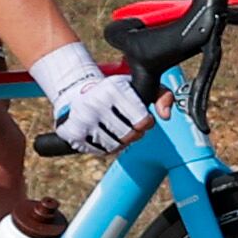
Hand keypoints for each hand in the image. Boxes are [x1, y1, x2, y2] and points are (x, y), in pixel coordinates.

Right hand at [28, 39, 153, 157]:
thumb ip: (162, 95)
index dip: (146, 123)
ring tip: (118, 130)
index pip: (142, 120)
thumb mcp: (139, 87)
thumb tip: (165, 115)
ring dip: (121, 142)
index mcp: (113, 88)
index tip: (143, 118)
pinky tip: (105, 135)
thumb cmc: (117, 94)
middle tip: (131, 126)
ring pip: (114, 146)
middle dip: (134, 134)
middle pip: (128, 135)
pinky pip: (99, 151)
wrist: (78, 94)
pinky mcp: (72, 132)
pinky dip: (106, 147)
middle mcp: (95, 102)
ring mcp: (81, 118)